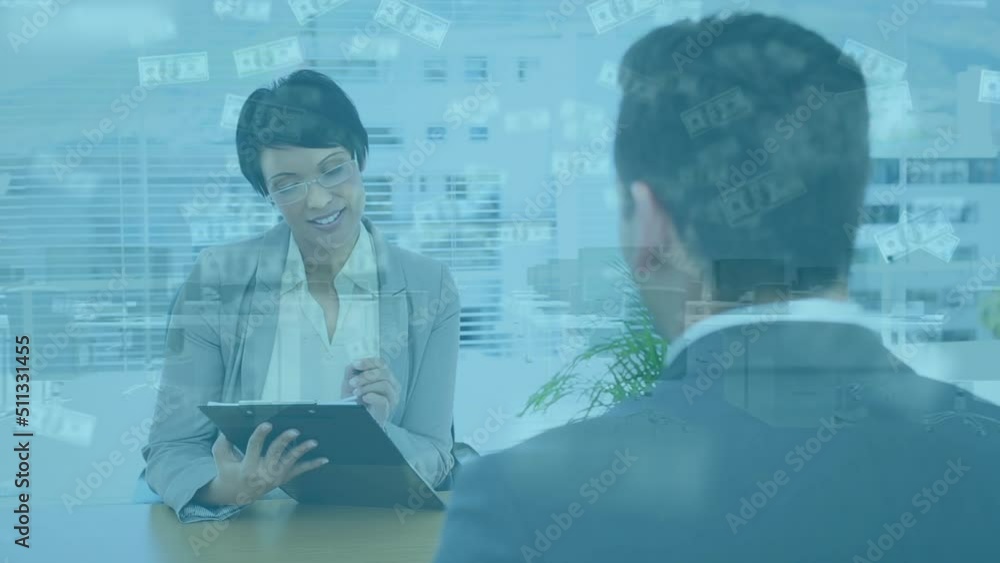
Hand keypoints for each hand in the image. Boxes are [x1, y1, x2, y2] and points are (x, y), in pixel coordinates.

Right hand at [196, 423, 327, 506]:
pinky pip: (299, 471)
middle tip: (294, 431)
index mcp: (247, 466)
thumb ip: (222, 444)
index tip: (268, 424)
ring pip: (290, 462)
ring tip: (313, 442)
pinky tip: (324, 459)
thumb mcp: (221, 458)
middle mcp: (262, 473)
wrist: (235, 494)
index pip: (254, 447)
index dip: (260, 435)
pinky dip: (312, 465)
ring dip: (302, 451)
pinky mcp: (283, 479)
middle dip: (285, 442)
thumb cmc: (228, 472)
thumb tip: (227, 429)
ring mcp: (275, 477)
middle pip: (275, 454)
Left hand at [341, 357, 399, 426]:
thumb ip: (352, 371)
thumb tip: (353, 364)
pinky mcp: (387, 410)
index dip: (368, 362)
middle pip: (385, 373)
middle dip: (366, 376)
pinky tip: (364, 397)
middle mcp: (392, 386)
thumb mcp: (351, 382)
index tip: (355, 364)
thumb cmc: (356, 399)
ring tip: (356, 392)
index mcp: (385, 376)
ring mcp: (392, 398)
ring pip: (385, 385)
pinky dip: (372, 397)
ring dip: (367, 387)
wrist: (355, 417)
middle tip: (353, 382)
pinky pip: (383, 400)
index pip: (381, 363)